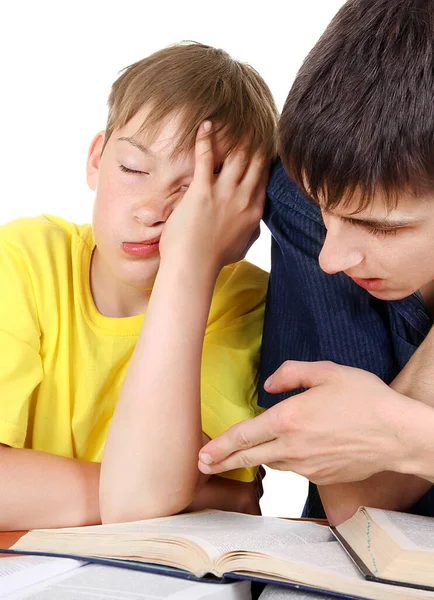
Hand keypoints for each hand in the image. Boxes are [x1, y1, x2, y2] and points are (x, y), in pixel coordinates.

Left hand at [159, 121, 266, 272]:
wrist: (193, 266)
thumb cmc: (213, 259)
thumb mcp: (241, 246)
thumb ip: (251, 231)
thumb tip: (254, 224)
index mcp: (254, 211)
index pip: (264, 178)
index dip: (265, 159)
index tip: (266, 145)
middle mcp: (244, 198)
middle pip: (255, 162)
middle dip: (257, 141)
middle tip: (256, 125)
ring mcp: (224, 193)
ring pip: (237, 156)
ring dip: (238, 136)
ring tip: (239, 121)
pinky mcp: (202, 190)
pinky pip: (206, 158)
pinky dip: (206, 139)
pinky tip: (206, 124)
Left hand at [198, 361, 417, 485]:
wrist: (398, 434)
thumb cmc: (365, 399)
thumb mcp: (327, 372)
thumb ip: (291, 373)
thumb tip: (269, 384)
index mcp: (289, 419)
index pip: (244, 435)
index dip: (220, 446)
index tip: (202, 455)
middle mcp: (292, 447)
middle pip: (249, 457)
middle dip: (223, 462)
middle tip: (204, 466)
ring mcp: (306, 466)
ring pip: (271, 463)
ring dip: (254, 459)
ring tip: (241, 456)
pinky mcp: (320, 476)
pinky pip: (293, 469)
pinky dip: (282, 462)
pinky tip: (284, 454)